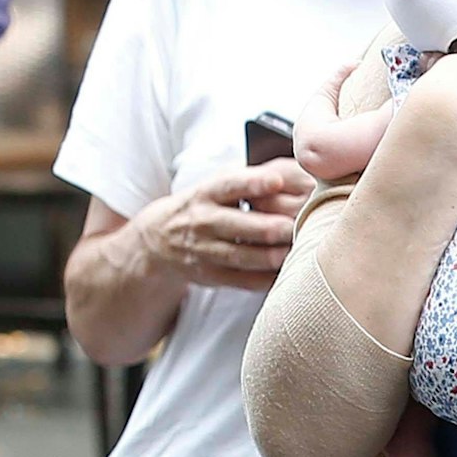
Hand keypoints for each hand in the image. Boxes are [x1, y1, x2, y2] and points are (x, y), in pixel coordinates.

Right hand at [135, 159, 312, 290]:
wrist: (160, 237)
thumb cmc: (206, 205)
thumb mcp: (219, 184)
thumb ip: (253, 179)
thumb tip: (295, 176)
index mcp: (208, 192)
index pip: (231, 184)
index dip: (254, 182)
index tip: (277, 180)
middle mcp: (204, 221)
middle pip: (239, 225)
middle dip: (270, 227)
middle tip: (296, 226)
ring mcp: (205, 250)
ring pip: (241, 256)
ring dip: (270, 256)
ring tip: (294, 252)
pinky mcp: (211, 276)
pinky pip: (242, 281)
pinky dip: (265, 280)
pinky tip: (286, 275)